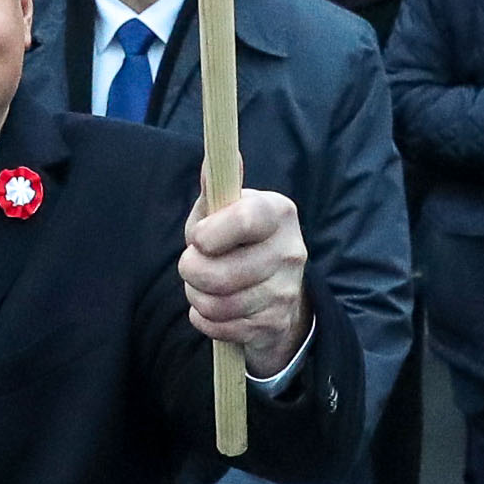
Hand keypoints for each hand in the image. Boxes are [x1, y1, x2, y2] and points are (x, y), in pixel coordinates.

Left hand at [181, 188, 311, 374]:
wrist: (272, 287)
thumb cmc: (234, 238)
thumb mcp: (223, 209)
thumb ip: (214, 187)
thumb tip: (217, 155)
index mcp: (278, 212)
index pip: (245, 221)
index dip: (209, 234)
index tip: (197, 238)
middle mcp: (291, 251)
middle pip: (222, 274)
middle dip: (191, 271)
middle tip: (191, 264)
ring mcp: (287, 291)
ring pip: (218, 304)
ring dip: (196, 296)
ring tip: (201, 285)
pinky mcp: (276, 323)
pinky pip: (221, 327)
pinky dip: (204, 319)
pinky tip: (211, 307)